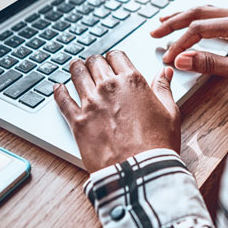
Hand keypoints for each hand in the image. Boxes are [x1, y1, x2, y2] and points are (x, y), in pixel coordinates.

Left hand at [53, 51, 180, 172]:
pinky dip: (59, 92)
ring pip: (77, 74)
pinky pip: (62, 100)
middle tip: (94, 65)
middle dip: (95, 62)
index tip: (112, 61)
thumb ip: (163, 89)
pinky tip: (58, 88)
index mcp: (133, 81)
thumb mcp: (170, 113)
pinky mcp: (77, 121)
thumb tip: (164, 74)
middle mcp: (109, 87)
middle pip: (95, 62)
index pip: (117, 56)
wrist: (139, 171)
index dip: (114, 57)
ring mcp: (91, 103)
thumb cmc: (157, 144)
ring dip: (77, 69)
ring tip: (76, 68)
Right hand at [151, 5, 227, 92]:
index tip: (167, 58)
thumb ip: (210, 64)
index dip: (180, 43)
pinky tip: (191, 21)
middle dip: (175, 22)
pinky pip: (217, 14)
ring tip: (165, 21)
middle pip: (200, 12)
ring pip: (208, 10)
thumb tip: (180, 59)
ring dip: (185, 16)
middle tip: (155, 31)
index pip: (199, 28)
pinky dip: (199, 18)